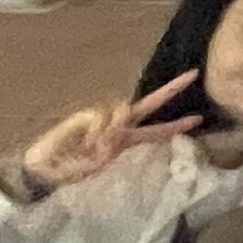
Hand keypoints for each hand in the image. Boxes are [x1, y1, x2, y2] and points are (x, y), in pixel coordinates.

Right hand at [18, 73, 197, 190]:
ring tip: (92, 146)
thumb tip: (117, 123)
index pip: (156, 132)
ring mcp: (102, 118)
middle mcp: (119, 127)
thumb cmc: (72, 168)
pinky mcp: (85, 114)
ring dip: (111, 131)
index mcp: (126, 141)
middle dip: (171, 89)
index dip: (176, 125)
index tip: (198, 118)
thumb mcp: (97, 163)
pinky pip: (100, 117)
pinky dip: (95, 129)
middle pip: (149, 105)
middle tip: (194, 73)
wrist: (44, 168)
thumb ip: (111, 143)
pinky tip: (83, 140)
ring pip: (122, 113)